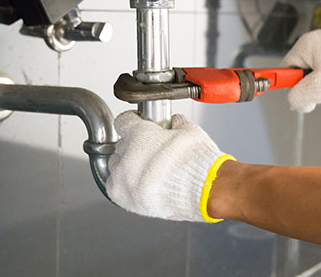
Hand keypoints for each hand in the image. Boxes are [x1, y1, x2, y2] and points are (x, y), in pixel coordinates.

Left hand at [107, 111, 233, 221]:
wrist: (206, 190)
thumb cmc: (198, 162)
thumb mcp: (190, 131)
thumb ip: (177, 123)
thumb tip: (176, 122)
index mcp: (139, 135)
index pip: (123, 122)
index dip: (133, 122)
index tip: (137, 125)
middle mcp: (127, 156)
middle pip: (121, 145)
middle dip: (133, 146)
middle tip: (149, 151)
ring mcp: (124, 178)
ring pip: (115, 165)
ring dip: (126, 165)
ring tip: (145, 169)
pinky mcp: (124, 198)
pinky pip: (115, 186)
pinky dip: (124, 184)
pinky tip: (138, 183)